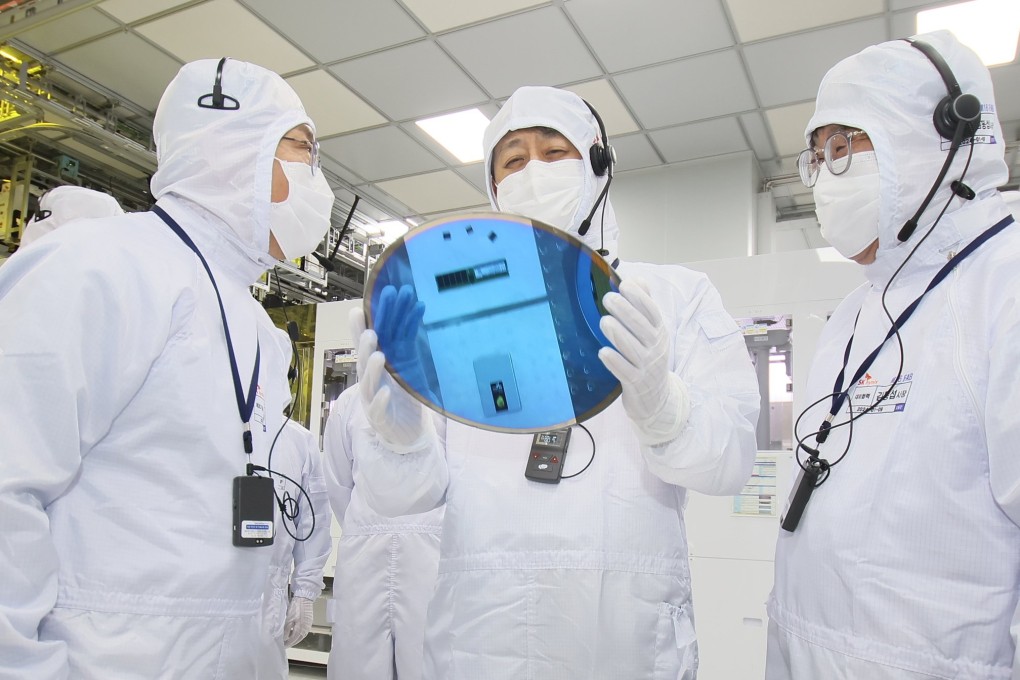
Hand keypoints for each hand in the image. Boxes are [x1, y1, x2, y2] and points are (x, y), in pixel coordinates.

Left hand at [283, 596, 314, 647]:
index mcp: (300, 629)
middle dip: (291, 642)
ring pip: (301, 636)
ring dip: (295, 639)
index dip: (287, 644)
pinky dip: (298, 634)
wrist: (304, 598)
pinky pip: (304, 632)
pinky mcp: (309, 622)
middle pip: (297, 639)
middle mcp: (305, 629)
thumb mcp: (288, 619)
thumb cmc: (295, 608)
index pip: (292, 640)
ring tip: (289, 639)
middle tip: (285, 644)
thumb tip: (284, 639)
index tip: (282, 646)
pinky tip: (294, 633)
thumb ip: (286, 630)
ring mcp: (308, 626)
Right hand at [349, 300, 433, 453]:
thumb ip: (406, 336)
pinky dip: (381, 400)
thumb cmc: (404, 394)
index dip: (374, 322)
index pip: (375, 339)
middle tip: (372, 330)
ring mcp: (374, 399)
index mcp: (379, 363)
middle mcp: (372, 378)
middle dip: (367, 343)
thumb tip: (411, 304)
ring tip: (379, 356)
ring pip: (369, 382)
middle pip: (366, 358)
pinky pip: (379, 409)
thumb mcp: (407, 362)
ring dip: (372, 369)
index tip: (369, 305)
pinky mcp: (382, 418)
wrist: (408, 431)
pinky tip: (386, 392)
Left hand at [598, 278, 689, 444]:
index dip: (640, 297)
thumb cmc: (649, 358)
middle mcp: (655, 348)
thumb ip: (645, 307)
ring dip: (618, 334)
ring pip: (633, 348)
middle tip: (607, 298)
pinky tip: (603, 352)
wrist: (657, 398)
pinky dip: (614, 362)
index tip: (625, 285)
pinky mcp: (636, 383)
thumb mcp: (652, 333)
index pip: (652, 312)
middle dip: (626, 311)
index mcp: (659, 332)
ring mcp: (646, 367)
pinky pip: (625, 371)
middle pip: (642, 327)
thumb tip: (637, 280)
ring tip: (604, 321)